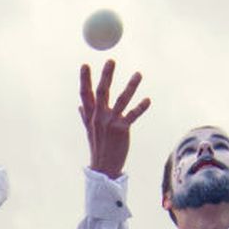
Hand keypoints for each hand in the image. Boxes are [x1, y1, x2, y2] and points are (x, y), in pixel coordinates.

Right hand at [79, 60, 150, 177]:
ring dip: (131, 86)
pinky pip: (133, 114)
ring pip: (121, 99)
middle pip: (102, 92)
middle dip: (106, 75)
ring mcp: (110, 122)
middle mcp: (99, 116)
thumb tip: (80, 106)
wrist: (104, 166)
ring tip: (138, 74)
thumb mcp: (89, 130)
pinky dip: (141, 106)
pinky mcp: (122, 129)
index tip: (85, 65)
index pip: (85, 94)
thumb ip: (85, 116)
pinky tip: (148, 100)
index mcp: (90, 116)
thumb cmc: (98, 147)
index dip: (85, 79)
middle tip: (111, 61)